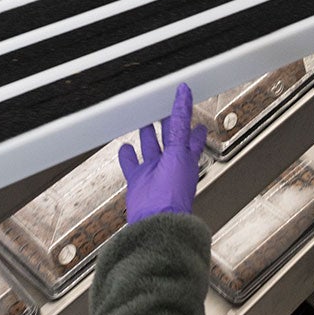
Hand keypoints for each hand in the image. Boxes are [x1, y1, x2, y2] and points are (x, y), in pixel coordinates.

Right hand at [120, 83, 208, 223]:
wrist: (157, 219)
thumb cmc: (174, 191)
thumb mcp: (179, 151)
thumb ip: (179, 124)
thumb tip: (185, 96)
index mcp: (186, 155)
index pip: (188, 128)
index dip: (186, 112)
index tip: (185, 95)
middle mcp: (172, 162)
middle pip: (169, 136)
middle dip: (167, 121)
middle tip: (162, 105)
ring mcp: (154, 171)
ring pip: (150, 147)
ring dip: (148, 134)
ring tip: (145, 121)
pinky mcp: (138, 180)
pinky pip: (131, 164)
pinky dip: (127, 155)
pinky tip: (125, 147)